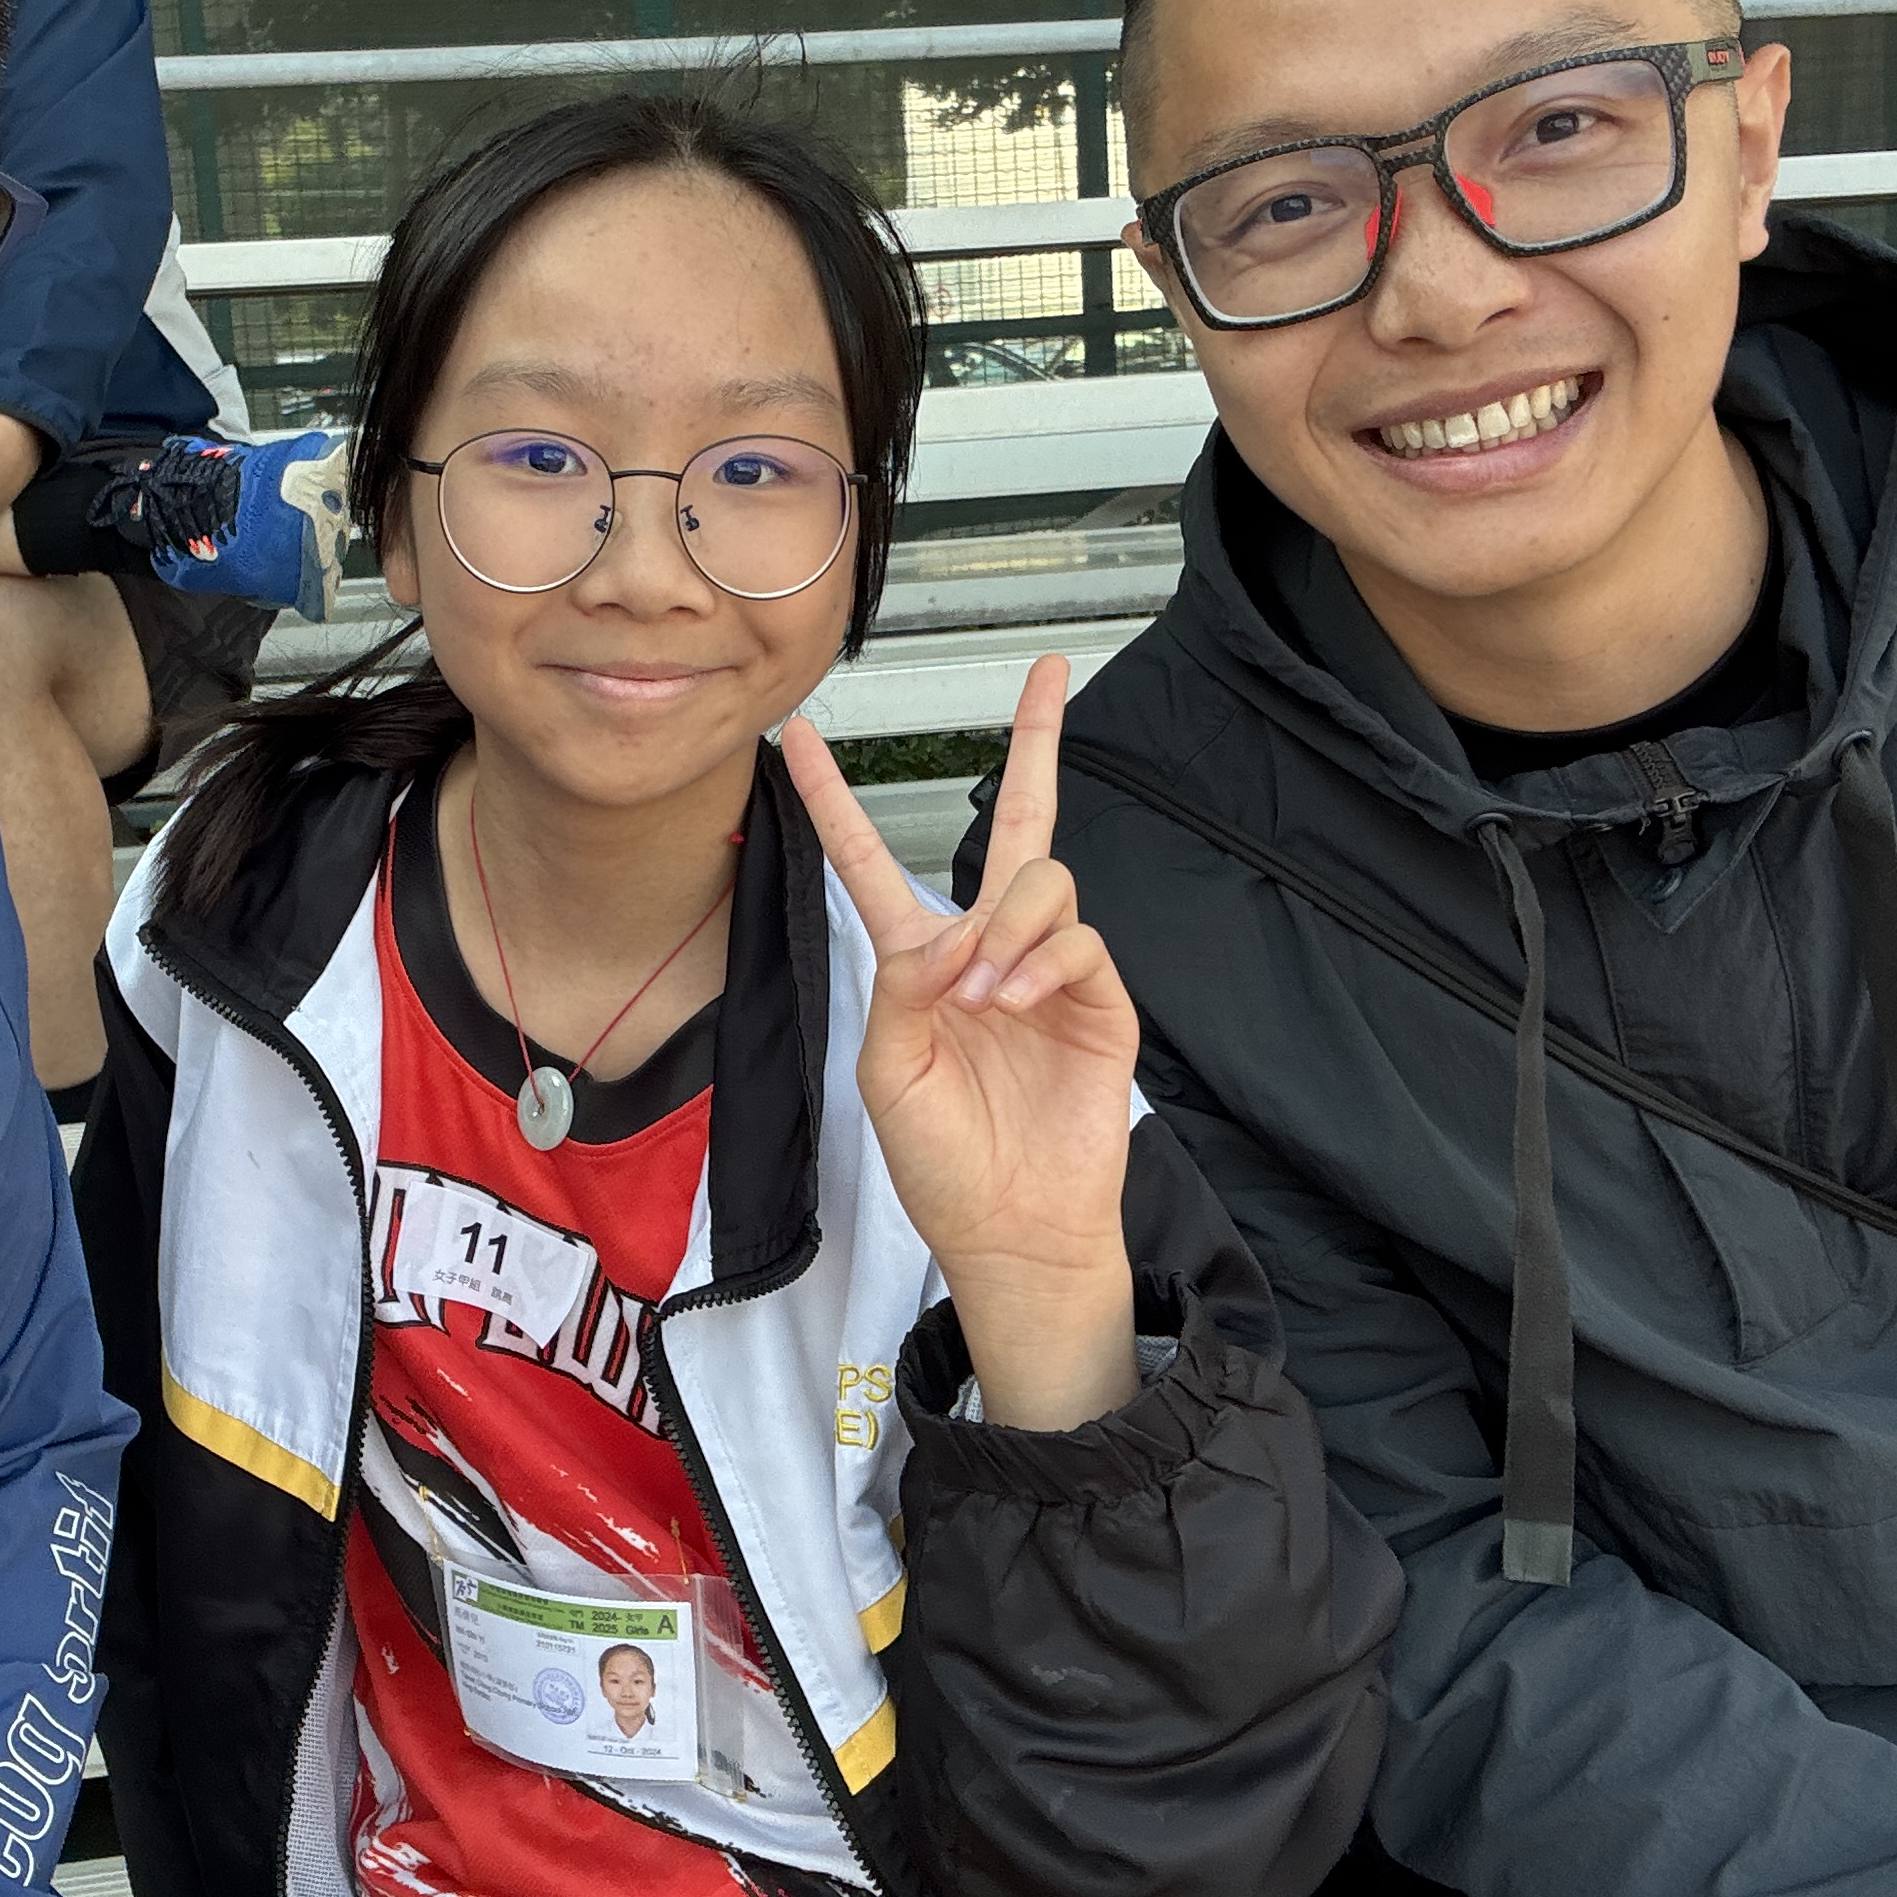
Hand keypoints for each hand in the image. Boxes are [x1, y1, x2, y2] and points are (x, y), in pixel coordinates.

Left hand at [779, 654, 1141, 1431]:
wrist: (1012, 1227)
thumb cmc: (942, 1160)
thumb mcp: (887, 1071)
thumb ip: (904, 988)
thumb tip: (956, 931)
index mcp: (920, 962)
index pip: (873, 861)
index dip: (835, 801)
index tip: (796, 735)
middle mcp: (990, 948)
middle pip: (1021, 820)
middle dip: (1038, 740)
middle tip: (1048, 669)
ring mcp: (1050, 969)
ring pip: (1043, 878)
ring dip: (1007, 924)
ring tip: (985, 993)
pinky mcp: (1099, 1000)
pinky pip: (1076, 937)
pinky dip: (1040, 958)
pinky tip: (1014, 998)